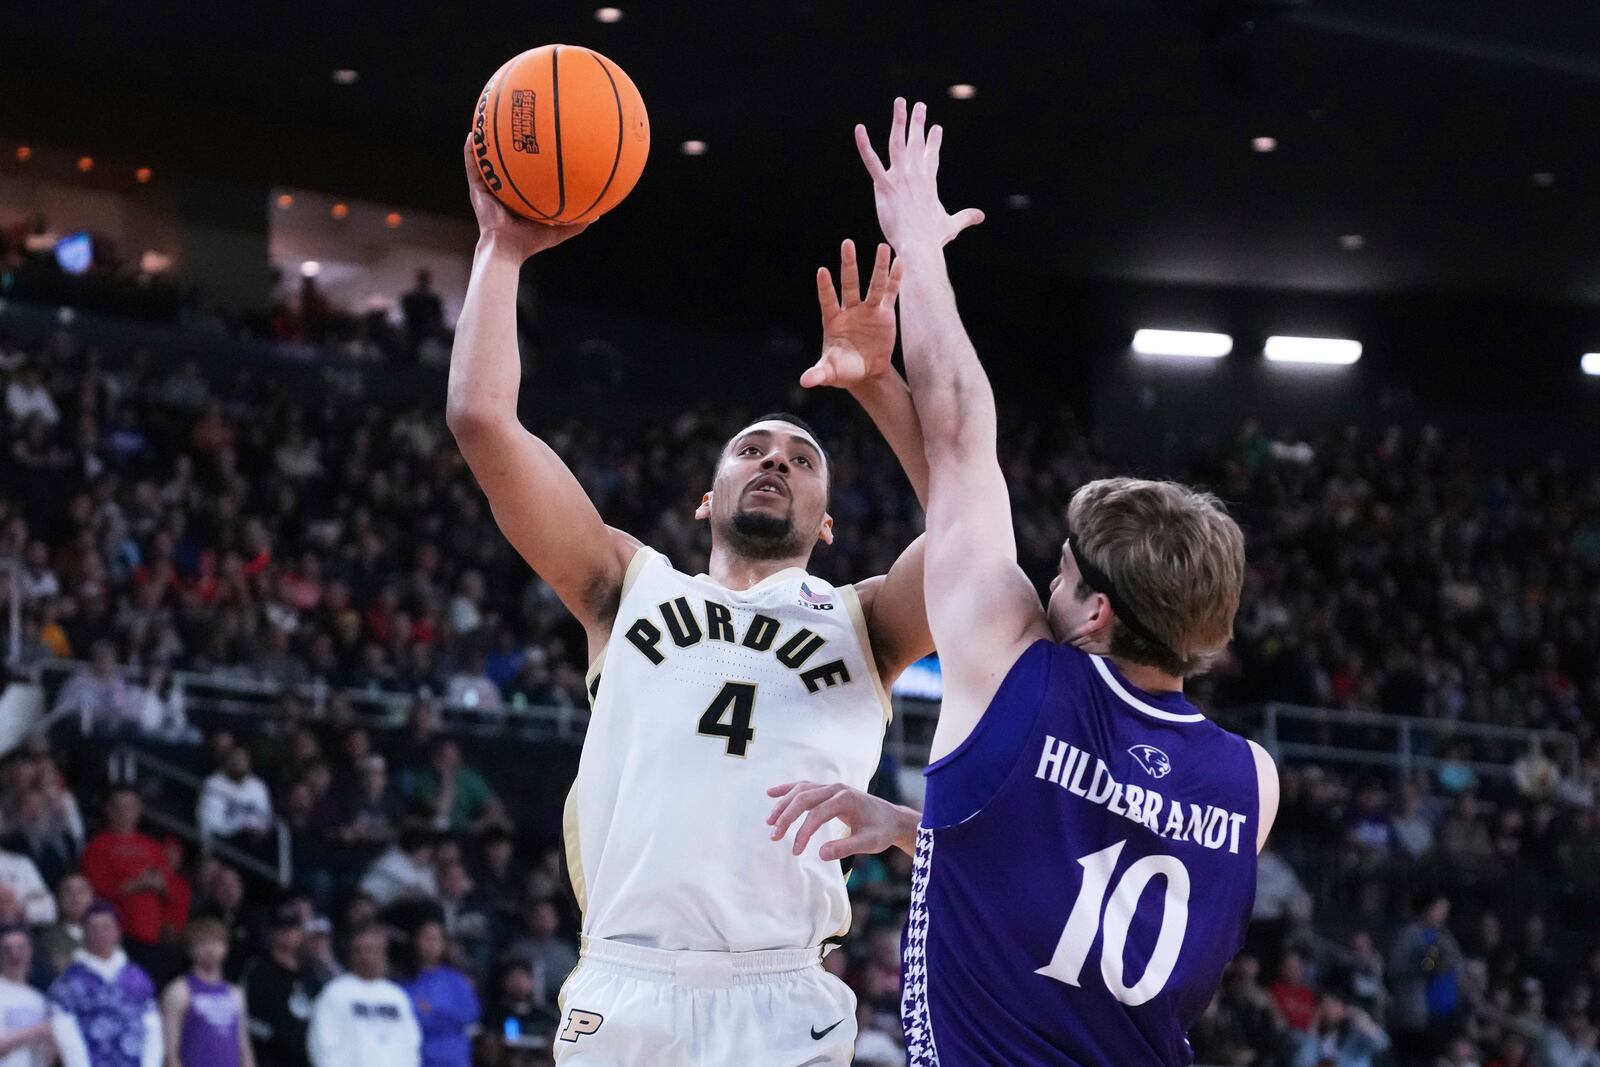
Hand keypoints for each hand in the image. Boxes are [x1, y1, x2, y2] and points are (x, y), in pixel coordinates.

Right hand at [462, 134, 587, 257]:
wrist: (508, 248)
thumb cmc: (531, 242)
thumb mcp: (559, 229)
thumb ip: (578, 221)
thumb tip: (599, 215)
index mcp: (520, 197)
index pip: (526, 173)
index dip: (531, 158)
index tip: (539, 139)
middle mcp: (504, 190)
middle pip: (507, 162)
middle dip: (510, 142)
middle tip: (517, 122)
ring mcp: (489, 188)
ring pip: (486, 160)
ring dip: (486, 141)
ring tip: (487, 119)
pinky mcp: (476, 190)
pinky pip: (472, 166)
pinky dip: (471, 151)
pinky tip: (472, 134)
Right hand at [765, 781, 918, 859]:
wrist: (892, 819)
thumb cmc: (881, 831)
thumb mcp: (869, 843)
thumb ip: (846, 847)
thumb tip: (821, 854)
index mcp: (846, 799)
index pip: (817, 814)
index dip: (803, 832)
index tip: (796, 851)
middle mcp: (836, 788)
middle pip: (804, 798)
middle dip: (786, 816)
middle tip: (774, 836)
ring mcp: (831, 787)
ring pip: (801, 790)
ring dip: (783, 804)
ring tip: (770, 822)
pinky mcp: (828, 790)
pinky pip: (804, 786)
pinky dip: (787, 790)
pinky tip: (771, 794)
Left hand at [801, 240, 905, 389]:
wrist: (865, 372)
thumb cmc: (843, 370)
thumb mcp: (830, 373)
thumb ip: (818, 374)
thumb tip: (805, 382)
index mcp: (832, 321)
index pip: (827, 300)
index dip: (825, 287)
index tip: (822, 271)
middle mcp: (849, 311)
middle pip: (849, 284)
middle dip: (848, 265)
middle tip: (847, 244)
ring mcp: (867, 310)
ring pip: (872, 284)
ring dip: (877, 266)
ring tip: (883, 247)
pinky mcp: (884, 314)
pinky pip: (890, 293)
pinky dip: (895, 279)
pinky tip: (899, 262)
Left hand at [855, 98, 983, 254]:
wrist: (919, 246)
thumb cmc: (933, 239)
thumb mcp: (951, 225)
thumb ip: (965, 217)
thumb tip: (981, 216)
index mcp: (929, 183)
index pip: (931, 157)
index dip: (933, 142)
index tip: (936, 127)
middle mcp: (916, 175)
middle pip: (916, 143)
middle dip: (918, 122)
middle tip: (919, 105)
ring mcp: (900, 178)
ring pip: (898, 143)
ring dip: (899, 121)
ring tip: (900, 102)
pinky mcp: (885, 186)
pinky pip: (872, 162)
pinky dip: (864, 145)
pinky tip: (859, 130)